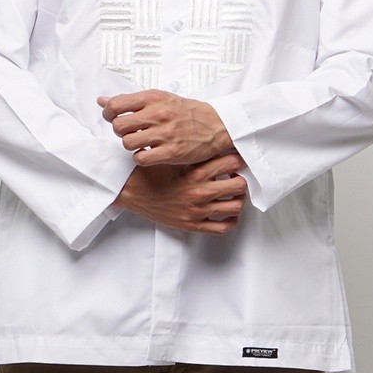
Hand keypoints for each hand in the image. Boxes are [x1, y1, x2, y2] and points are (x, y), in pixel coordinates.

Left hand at [98, 90, 232, 165]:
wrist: (217, 125)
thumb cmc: (187, 112)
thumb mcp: (160, 99)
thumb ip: (130, 101)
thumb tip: (102, 101)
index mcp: (153, 98)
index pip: (116, 105)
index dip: (108, 114)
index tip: (112, 118)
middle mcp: (158, 114)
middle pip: (119, 126)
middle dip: (119, 131)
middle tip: (129, 132)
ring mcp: (165, 134)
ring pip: (128, 143)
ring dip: (130, 145)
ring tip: (140, 143)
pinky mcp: (171, 152)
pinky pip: (141, 158)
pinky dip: (141, 158)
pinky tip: (149, 153)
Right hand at [113, 152, 247, 234]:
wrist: (131, 193)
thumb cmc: (151, 173)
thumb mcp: (172, 158)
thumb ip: (192, 153)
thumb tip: (212, 145)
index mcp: (195, 174)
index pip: (231, 163)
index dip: (238, 158)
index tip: (238, 157)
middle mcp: (200, 193)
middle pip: (239, 186)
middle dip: (241, 178)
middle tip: (237, 175)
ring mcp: (198, 212)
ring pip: (235, 207)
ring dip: (238, 198)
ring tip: (233, 192)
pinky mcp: (193, 225)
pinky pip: (222, 227)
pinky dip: (231, 219)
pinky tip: (228, 211)